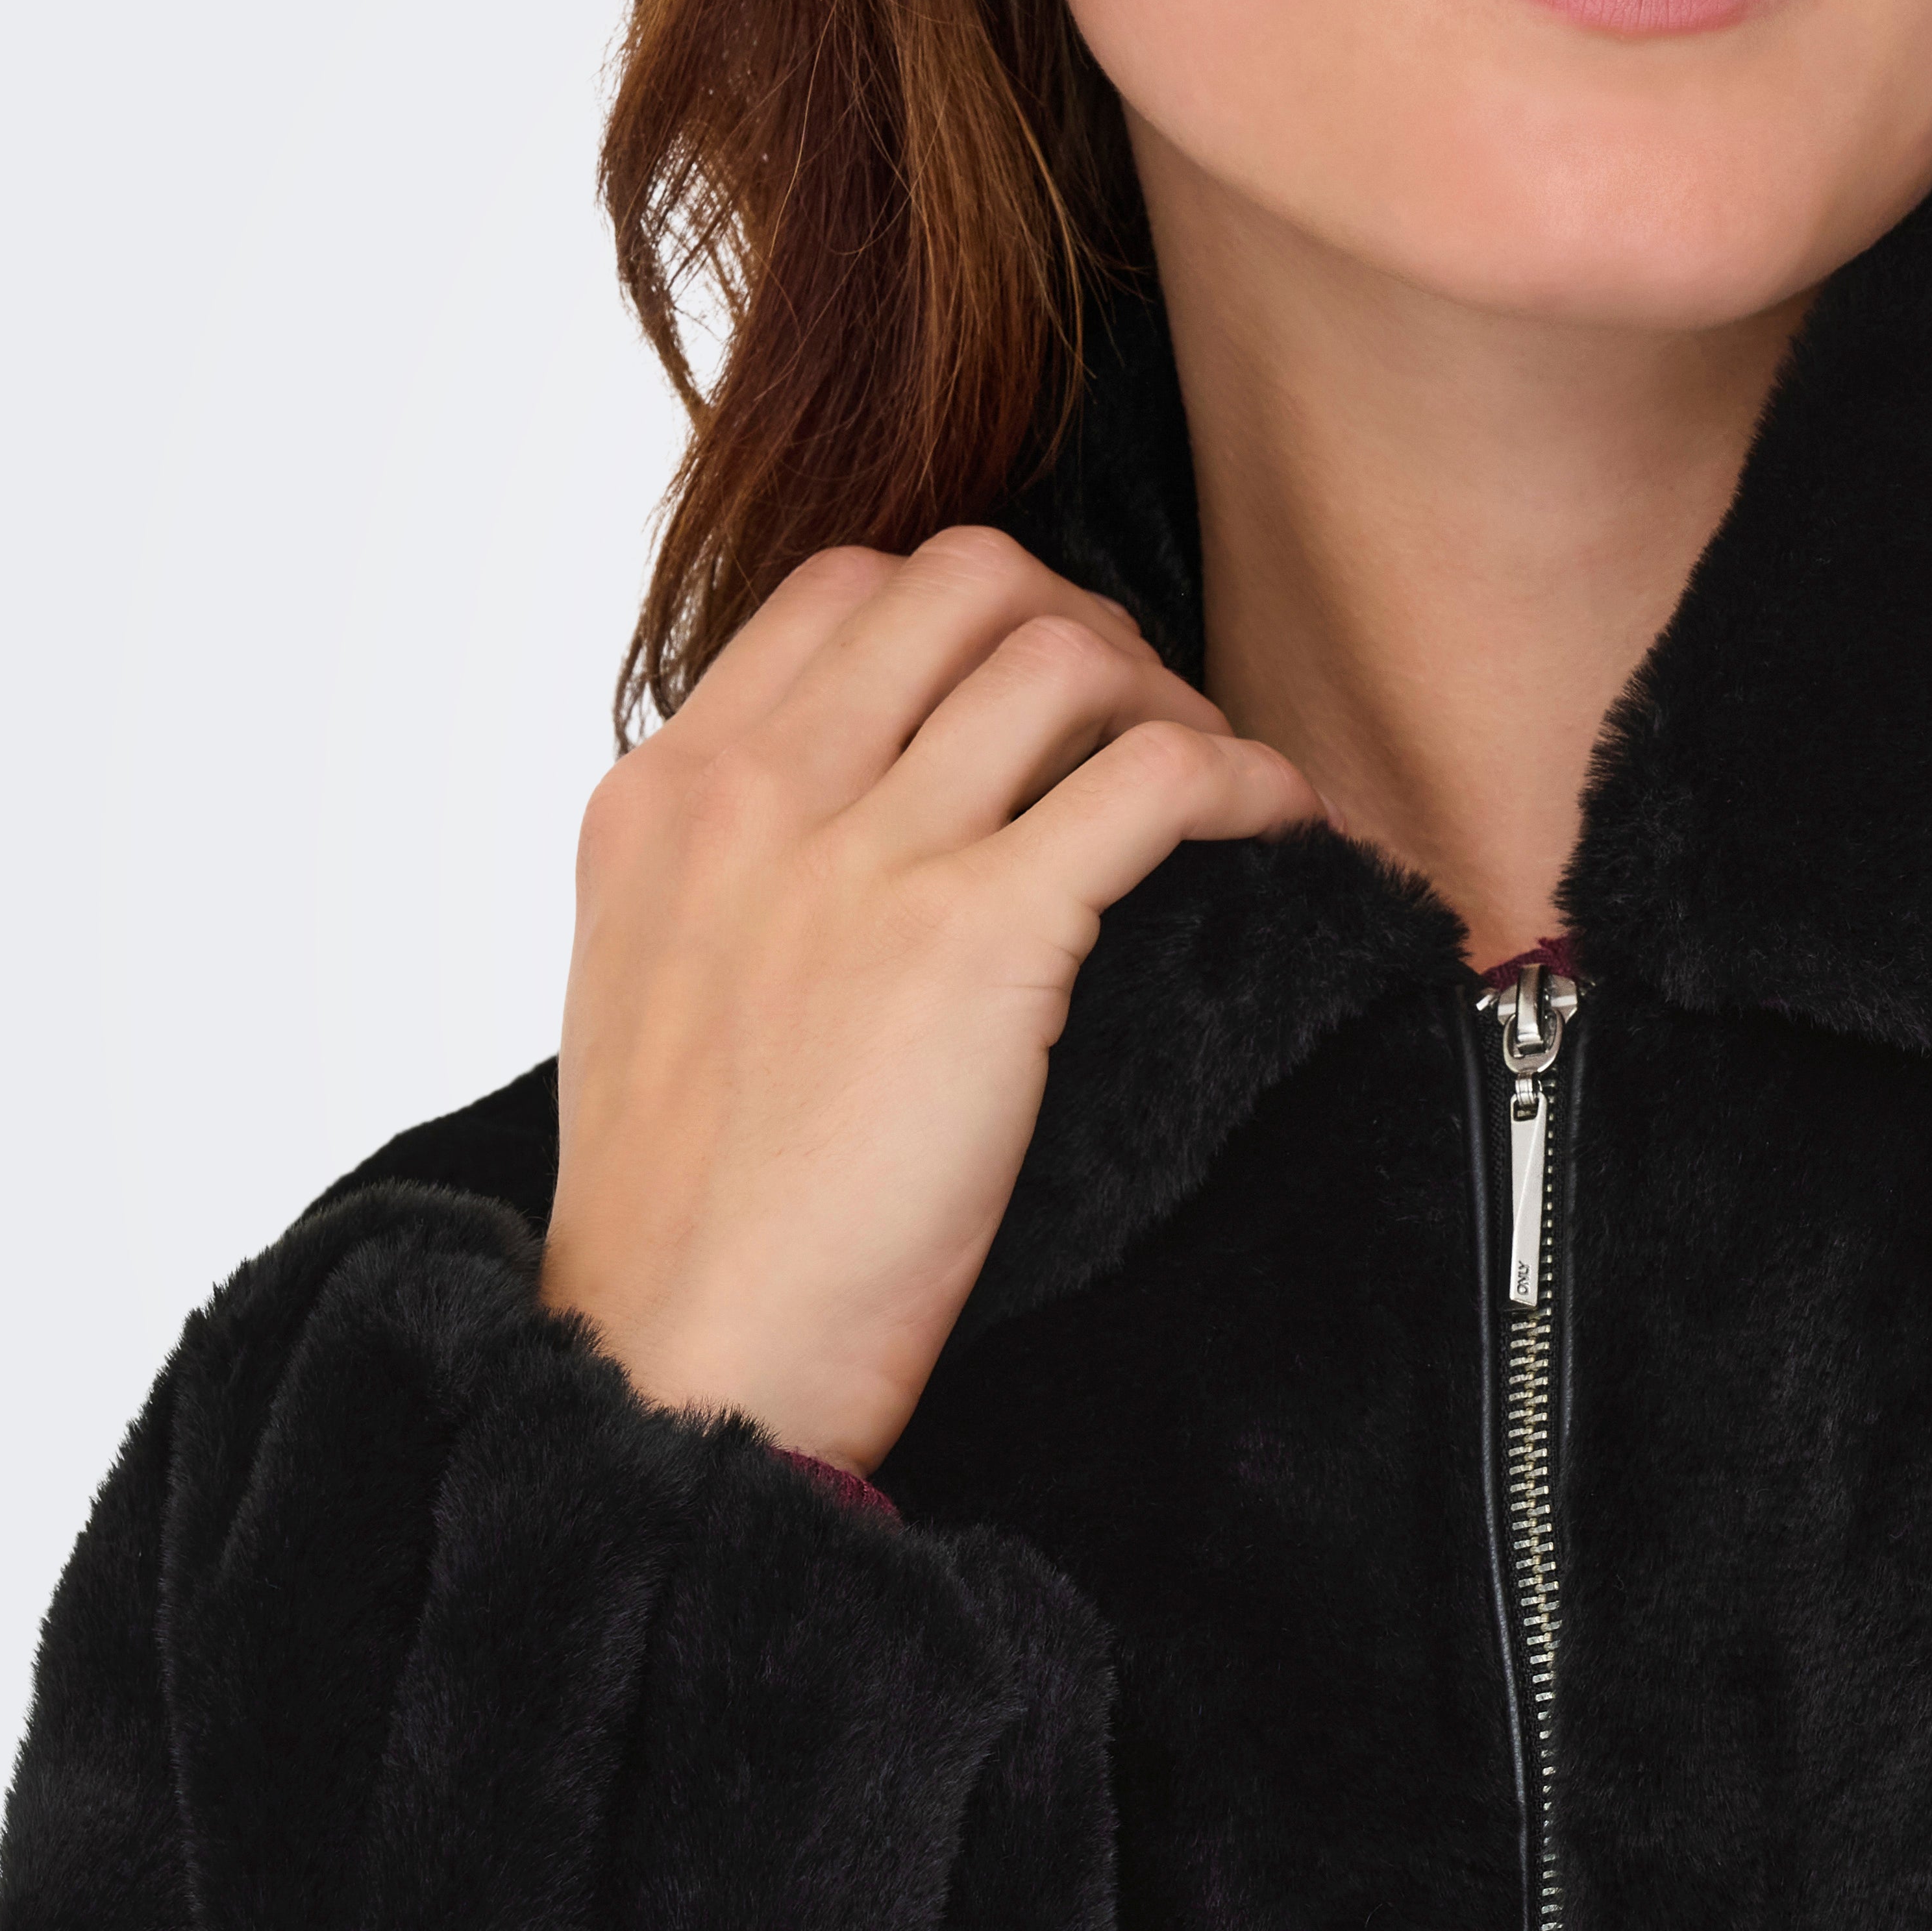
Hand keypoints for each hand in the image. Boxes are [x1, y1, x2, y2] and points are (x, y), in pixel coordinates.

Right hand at [538, 527, 1318, 1468]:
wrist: (686, 1349)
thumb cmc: (685, 1210)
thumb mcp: (653, 981)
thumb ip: (734, 870)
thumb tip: (852, 817)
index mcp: (667, 796)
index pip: (841, 589)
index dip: (970, 610)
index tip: (1039, 687)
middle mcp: (756, 794)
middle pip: (965, 581)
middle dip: (1085, 622)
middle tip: (1141, 719)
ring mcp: (866, 856)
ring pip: (1066, 654)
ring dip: (1170, 700)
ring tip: (1211, 779)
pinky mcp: (979, 938)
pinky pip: (1155, 783)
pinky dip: (1245, 781)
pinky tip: (1278, 824)